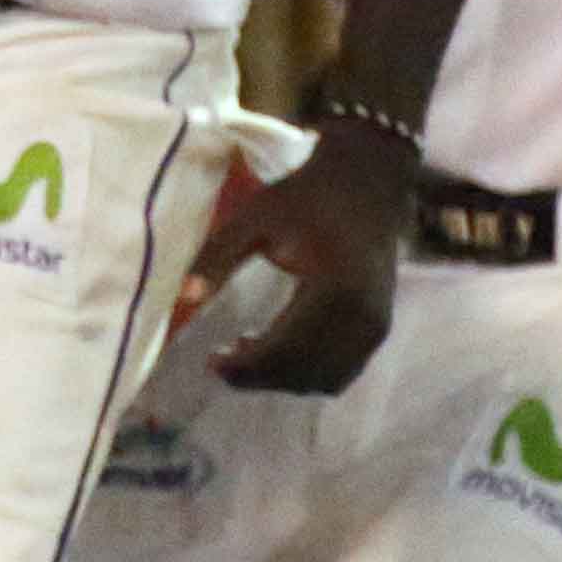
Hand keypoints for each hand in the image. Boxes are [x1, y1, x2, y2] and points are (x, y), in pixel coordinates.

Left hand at [186, 127, 411, 393]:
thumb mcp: (254, 217)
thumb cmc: (305, 197)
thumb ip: (217, 257)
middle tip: (219, 364)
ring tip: (245, 351)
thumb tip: (182, 299)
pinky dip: (308, 374)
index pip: (285, 348)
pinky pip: (342, 370)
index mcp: (333, 288)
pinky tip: (278, 351)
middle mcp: (362, 317)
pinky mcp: (379, 329)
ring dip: (283, 378)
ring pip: (324, 379)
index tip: (210, 362)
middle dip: (259, 377)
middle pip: (303, 371)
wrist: (365, 182)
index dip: (246, 365)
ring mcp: (375, 326)